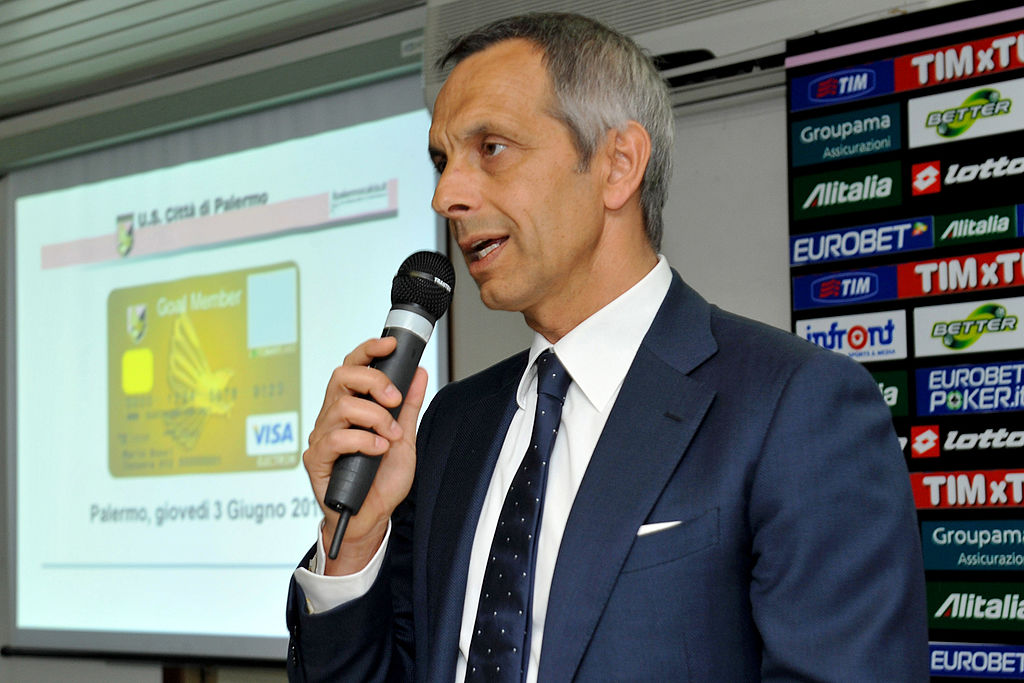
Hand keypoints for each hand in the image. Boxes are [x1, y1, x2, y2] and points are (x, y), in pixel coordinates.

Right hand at [303, 336, 426, 574]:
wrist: (373, 517)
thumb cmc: (382, 479)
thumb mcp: (404, 438)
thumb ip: (408, 406)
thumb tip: (418, 372)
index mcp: (351, 406)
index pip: (352, 366)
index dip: (368, 350)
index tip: (390, 344)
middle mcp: (332, 416)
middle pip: (342, 376)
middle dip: (374, 381)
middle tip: (394, 400)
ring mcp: (322, 436)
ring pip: (342, 406)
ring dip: (375, 418)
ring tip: (390, 436)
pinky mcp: (316, 459)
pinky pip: (336, 438)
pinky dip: (363, 440)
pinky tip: (378, 450)